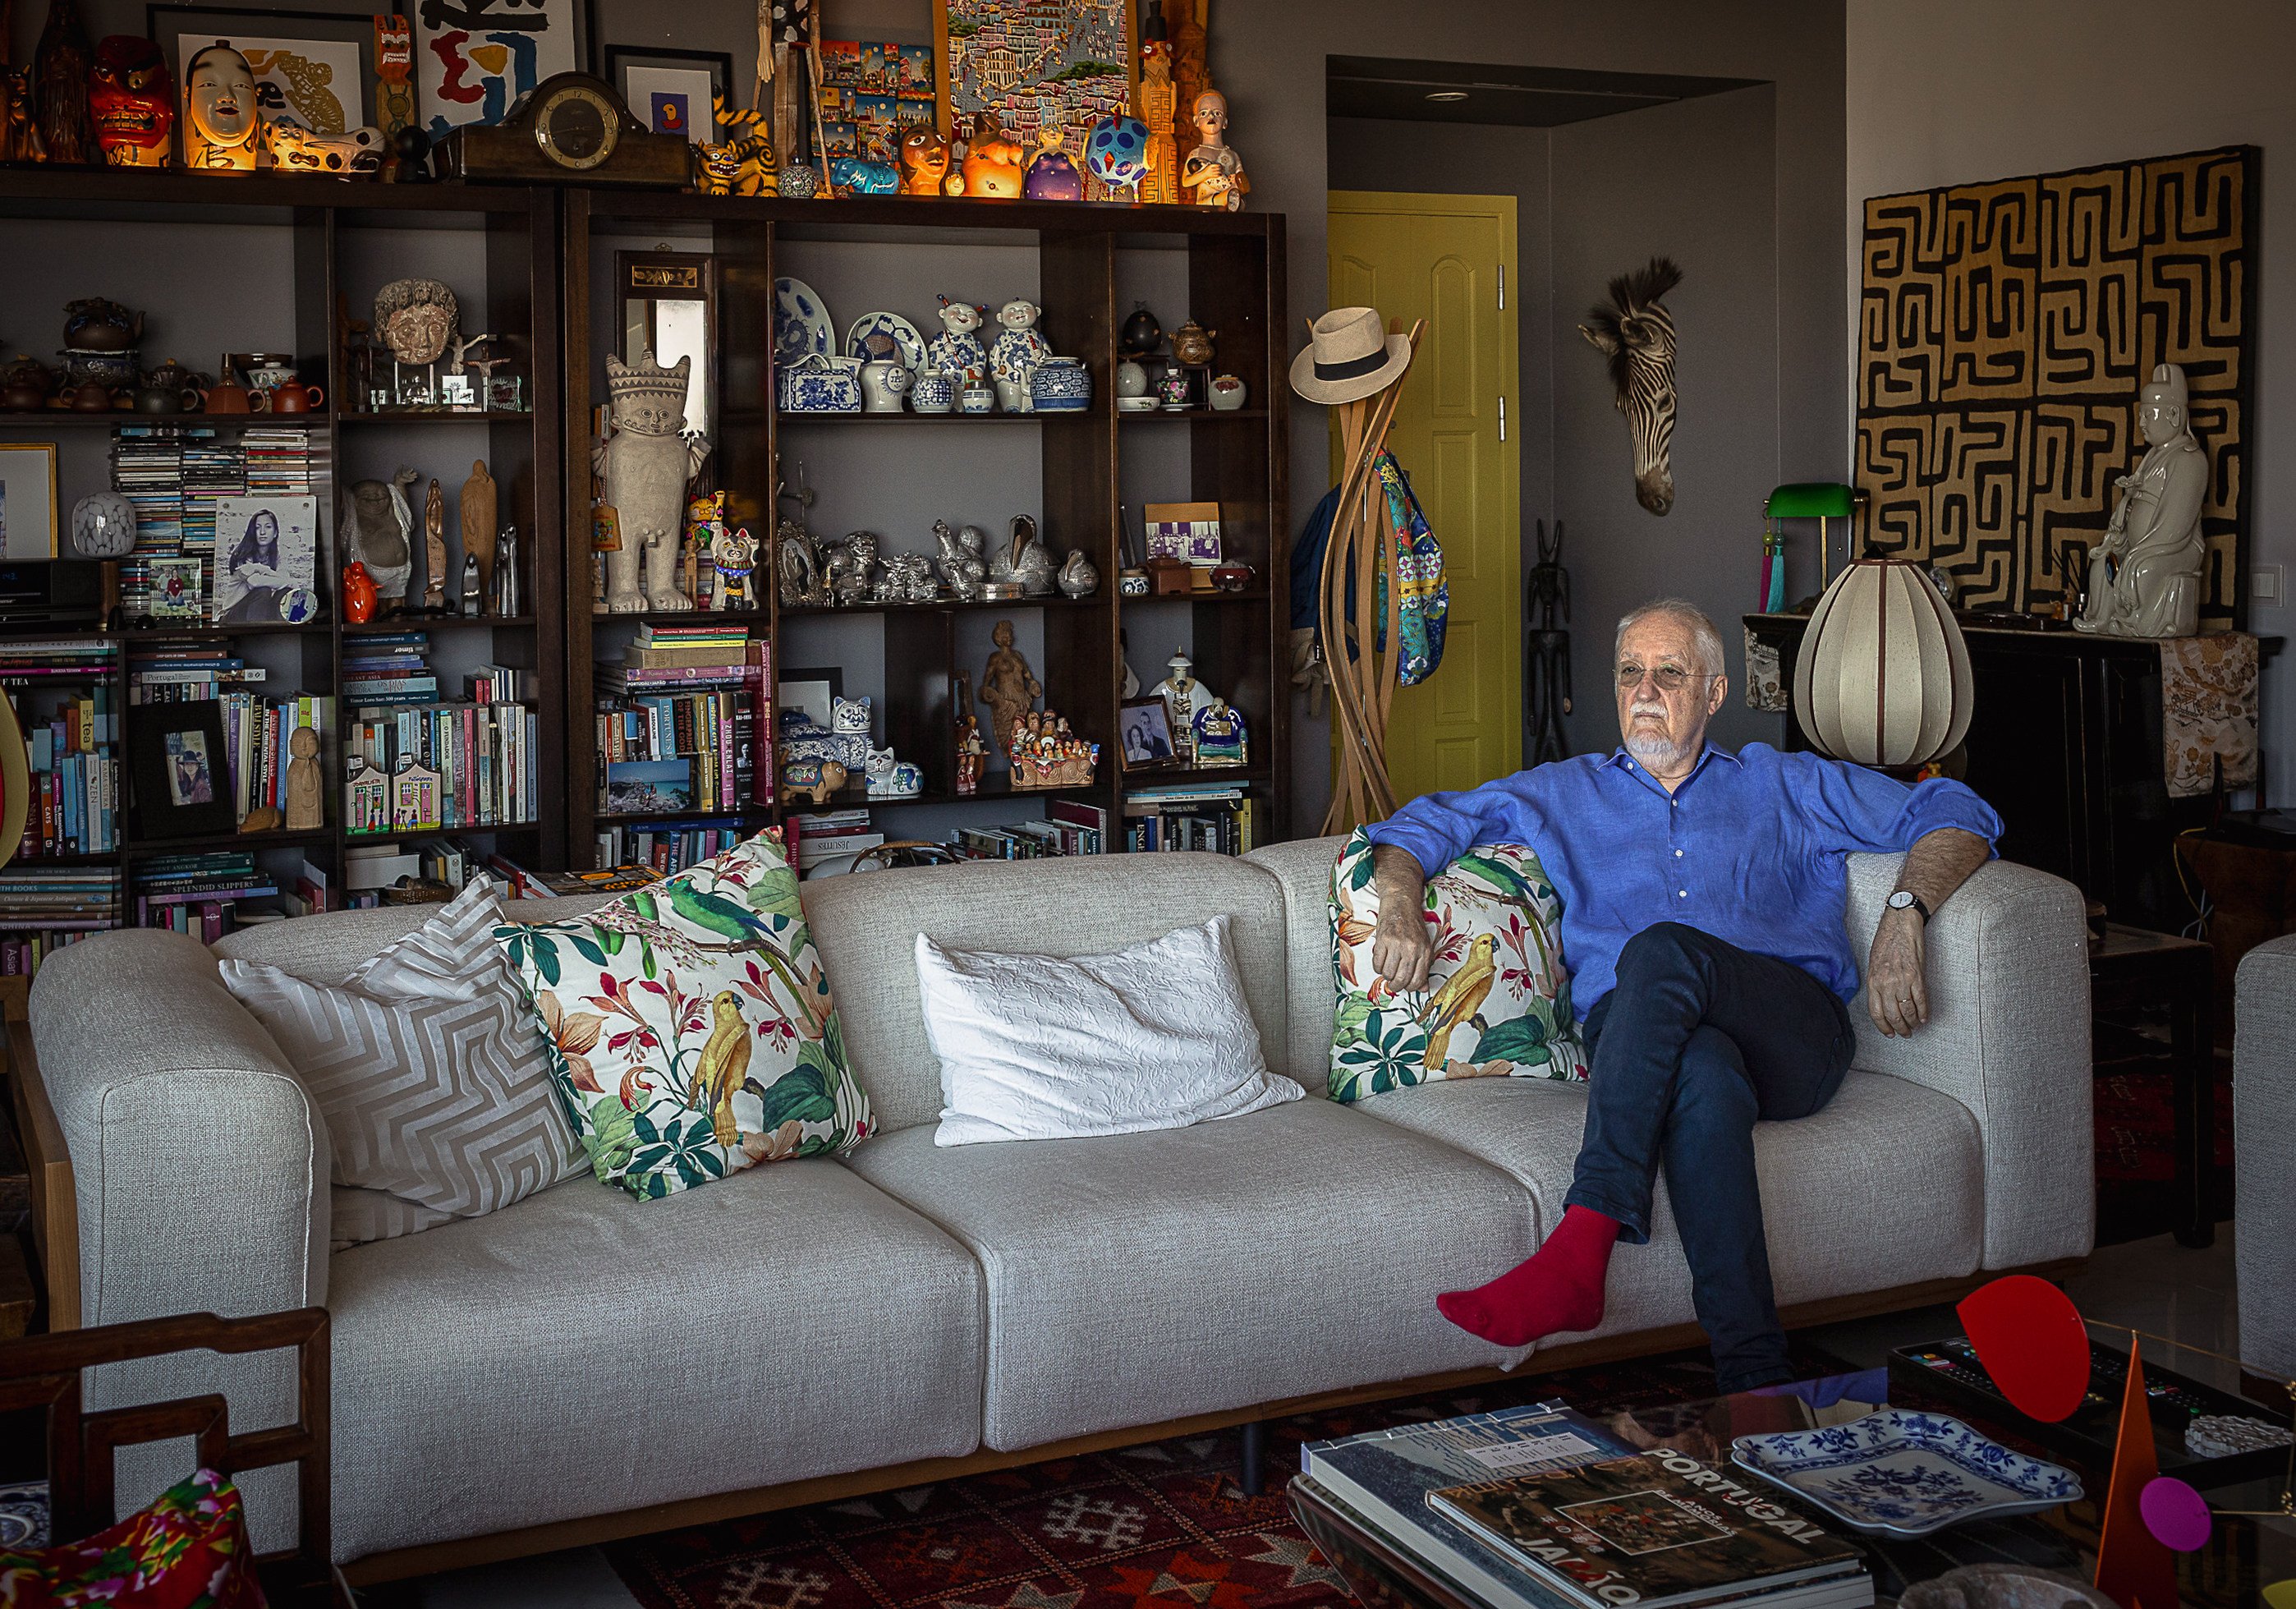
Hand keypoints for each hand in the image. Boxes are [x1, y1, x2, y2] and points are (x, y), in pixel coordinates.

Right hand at [1371, 901, 1433, 993]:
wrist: (1401, 904)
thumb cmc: (1412, 926)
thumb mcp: (1424, 945)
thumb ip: (1424, 968)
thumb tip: (1423, 989)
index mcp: (1425, 951)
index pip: (1417, 980)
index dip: (1410, 988)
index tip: (1405, 986)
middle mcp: (1412, 948)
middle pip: (1401, 979)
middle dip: (1396, 986)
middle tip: (1394, 983)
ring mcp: (1397, 943)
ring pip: (1388, 973)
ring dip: (1386, 975)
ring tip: (1388, 968)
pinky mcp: (1383, 939)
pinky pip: (1377, 963)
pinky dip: (1377, 967)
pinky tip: (1381, 961)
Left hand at [1865, 907, 1928, 1036]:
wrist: (1900, 923)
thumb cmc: (1886, 941)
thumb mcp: (1874, 964)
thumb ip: (1878, 983)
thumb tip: (1883, 1001)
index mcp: (1873, 981)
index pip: (1876, 1012)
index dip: (1883, 1026)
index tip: (1889, 1033)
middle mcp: (1886, 983)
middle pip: (1892, 1015)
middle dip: (1900, 1028)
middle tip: (1905, 1034)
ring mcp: (1902, 980)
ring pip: (1907, 1011)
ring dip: (1912, 1022)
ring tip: (1915, 1027)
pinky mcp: (1917, 975)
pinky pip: (1921, 1000)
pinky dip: (1924, 1012)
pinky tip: (1924, 1018)